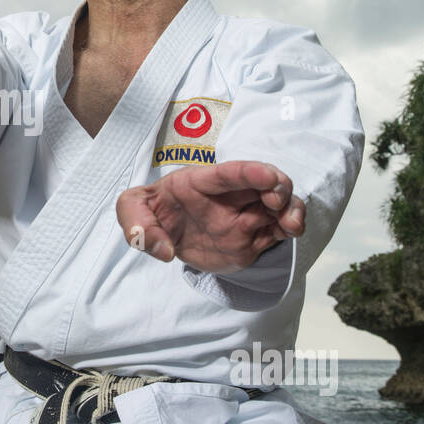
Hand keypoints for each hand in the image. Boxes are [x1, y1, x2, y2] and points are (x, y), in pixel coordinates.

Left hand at [115, 161, 304, 274]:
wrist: (168, 234)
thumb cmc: (154, 212)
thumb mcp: (131, 209)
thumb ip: (137, 225)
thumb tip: (163, 252)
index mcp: (201, 182)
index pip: (228, 173)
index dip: (249, 172)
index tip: (267, 176)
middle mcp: (229, 195)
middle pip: (263, 182)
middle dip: (278, 186)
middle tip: (276, 202)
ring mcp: (245, 214)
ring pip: (278, 205)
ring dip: (291, 209)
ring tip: (292, 225)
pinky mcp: (254, 235)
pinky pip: (279, 228)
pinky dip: (290, 227)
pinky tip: (291, 232)